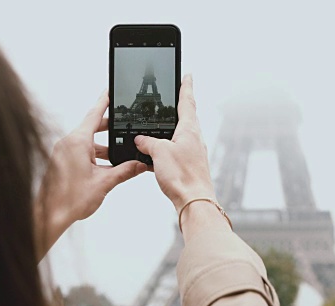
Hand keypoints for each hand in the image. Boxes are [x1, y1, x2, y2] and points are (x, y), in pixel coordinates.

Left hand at [36, 91, 146, 257]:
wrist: (49, 216)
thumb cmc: (69, 200)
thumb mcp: (104, 183)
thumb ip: (124, 171)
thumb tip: (139, 164)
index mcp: (77, 142)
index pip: (94, 114)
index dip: (104, 102)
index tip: (110, 91)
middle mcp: (68, 143)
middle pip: (92, 128)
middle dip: (111, 129)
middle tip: (125, 127)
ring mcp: (63, 153)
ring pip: (87, 143)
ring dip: (104, 148)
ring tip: (120, 157)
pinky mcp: (61, 163)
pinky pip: (80, 152)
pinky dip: (94, 156)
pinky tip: (106, 168)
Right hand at [134, 75, 215, 211]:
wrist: (194, 202)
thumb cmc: (182, 177)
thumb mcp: (159, 153)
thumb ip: (147, 142)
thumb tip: (140, 140)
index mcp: (189, 129)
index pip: (187, 101)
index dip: (186, 86)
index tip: (187, 74)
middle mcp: (194, 139)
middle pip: (186, 116)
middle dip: (180, 105)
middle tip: (176, 95)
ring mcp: (193, 153)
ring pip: (180, 135)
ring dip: (171, 128)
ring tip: (162, 124)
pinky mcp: (190, 166)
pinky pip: (175, 152)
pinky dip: (166, 148)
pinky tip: (157, 154)